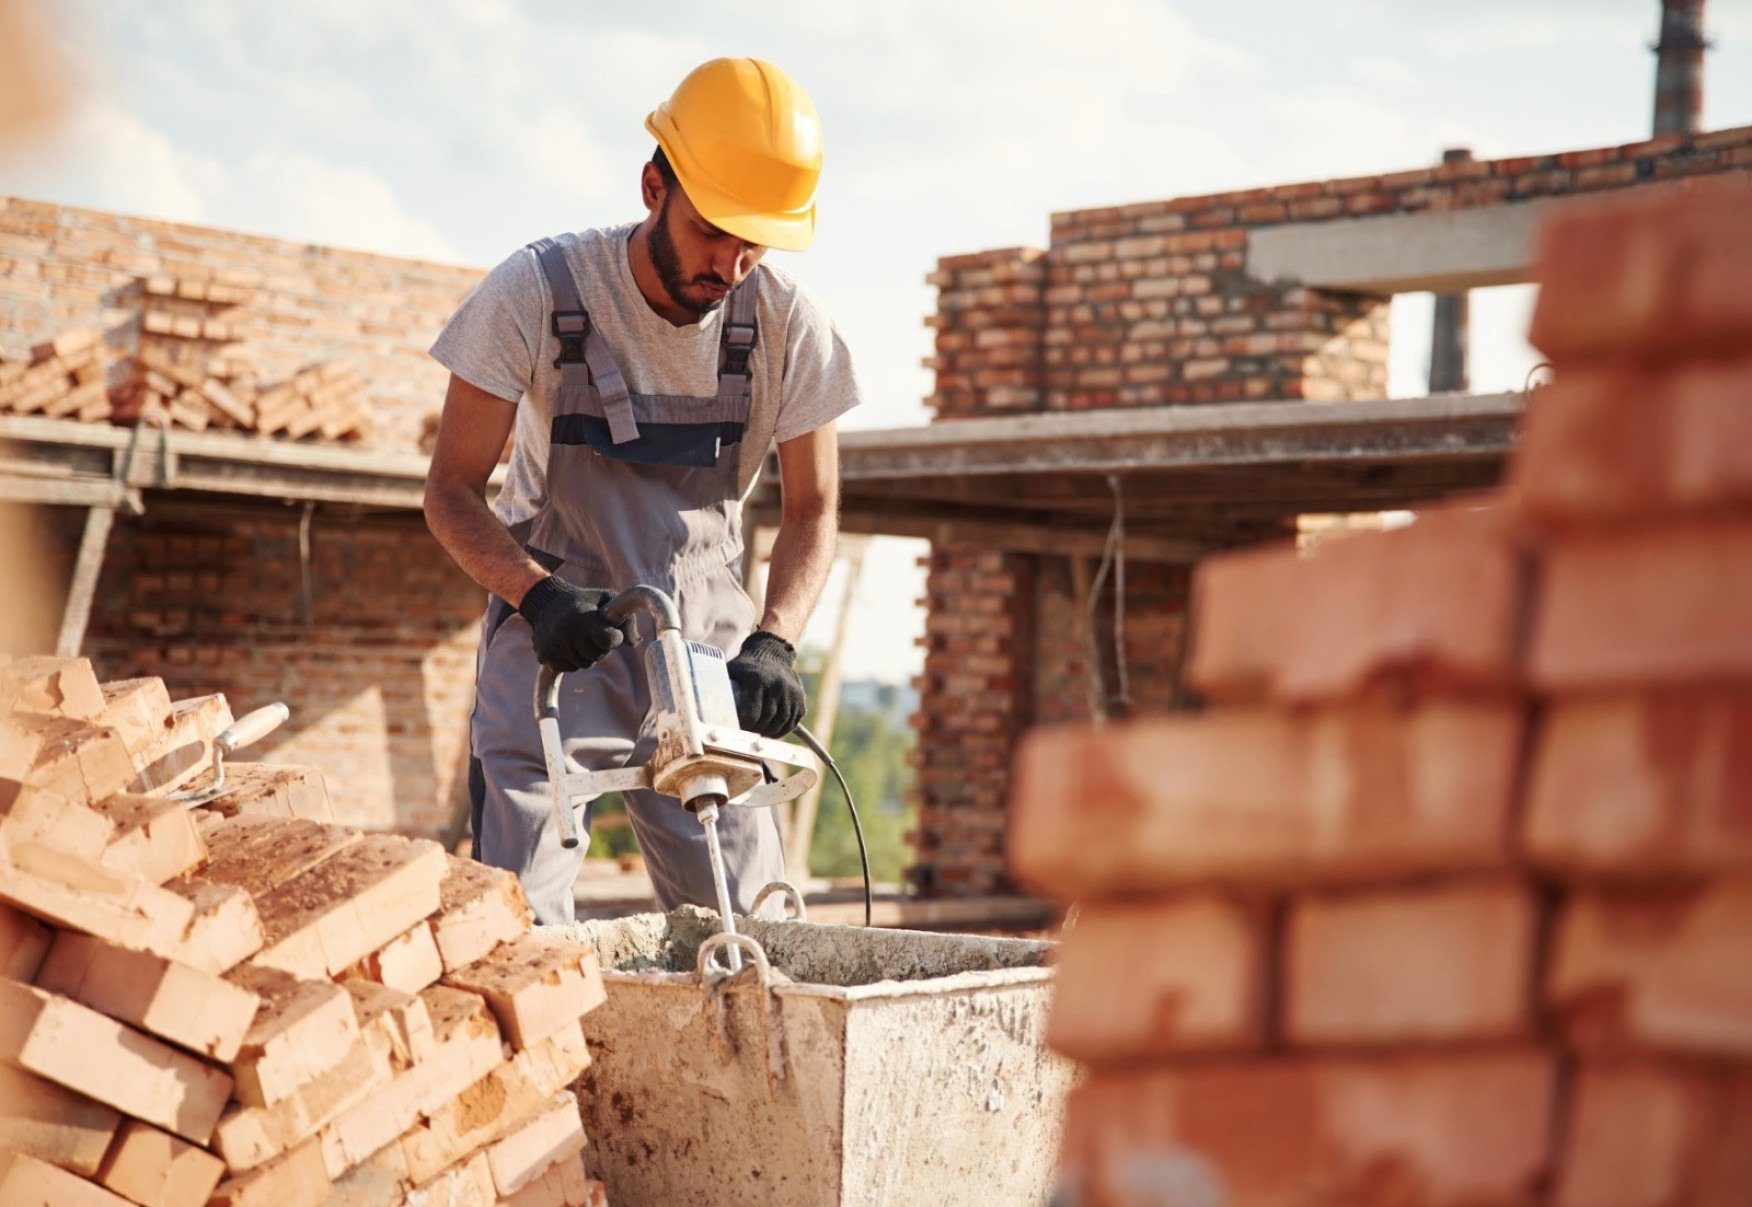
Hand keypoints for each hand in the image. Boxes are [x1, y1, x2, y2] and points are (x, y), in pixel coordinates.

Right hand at [516, 577, 636, 671]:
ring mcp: (554, 647)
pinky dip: (573, 658)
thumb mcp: (608, 600)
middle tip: (591, 630)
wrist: (548, 602)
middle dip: (599, 645)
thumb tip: (633, 643)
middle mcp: (566, 633)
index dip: (615, 637)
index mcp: (583, 618)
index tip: (612, 630)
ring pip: (584, 664)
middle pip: (598, 655)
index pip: (609, 640)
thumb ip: (626, 619)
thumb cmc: (586, 601)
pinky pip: (571, 667)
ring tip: (578, 635)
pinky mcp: (545, 656)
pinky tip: (567, 643)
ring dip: (586, 653)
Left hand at [726, 630, 805, 737]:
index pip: (751, 714)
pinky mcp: (800, 699)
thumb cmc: (746, 666)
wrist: (772, 653)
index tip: (735, 730)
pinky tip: (771, 730)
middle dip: (754, 731)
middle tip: (745, 736)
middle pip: (766, 720)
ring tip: (758, 734)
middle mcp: (777, 685)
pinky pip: (792, 722)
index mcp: (758, 680)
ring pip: (780, 724)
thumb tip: (695, 704)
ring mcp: (791, 693)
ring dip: (768, 733)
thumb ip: (718, 686)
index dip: (743, 727)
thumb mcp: (731, 671)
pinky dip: (781, 730)